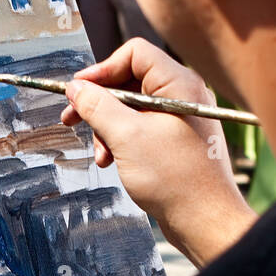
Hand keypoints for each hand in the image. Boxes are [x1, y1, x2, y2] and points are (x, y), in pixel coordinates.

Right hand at [61, 37, 256, 266]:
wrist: (204, 221)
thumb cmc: (174, 179)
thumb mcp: (125, 137)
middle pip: (129, 80)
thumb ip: (97, 106)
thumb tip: (76, 87)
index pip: (134, 54)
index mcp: (179, 85)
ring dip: (107, 127)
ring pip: (131, 107)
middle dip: (99, 103)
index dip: (102, 69)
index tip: (78, 90)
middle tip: (71, 118)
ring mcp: (181, 117)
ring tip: (100, 153)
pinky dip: (121, 139)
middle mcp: (183, 95)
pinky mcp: (176, 138)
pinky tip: (111, 160)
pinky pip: (141, 126)